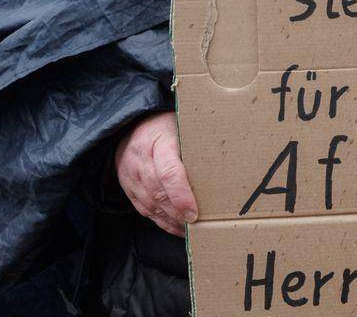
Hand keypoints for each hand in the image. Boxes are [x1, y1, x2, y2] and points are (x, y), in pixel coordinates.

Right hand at [113, 111, 197, 236]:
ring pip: (151, 205)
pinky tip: (178, 227)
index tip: (194, 212)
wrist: (130, 127)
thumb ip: (197, 145)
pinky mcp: (129, 189)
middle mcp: (141, 161)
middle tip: (199, 225)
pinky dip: (162, 222)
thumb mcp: (182, 127)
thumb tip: (228, 163)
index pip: (169, 172)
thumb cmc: (166, 127)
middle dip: (179, 214)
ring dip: (172, 221)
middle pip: (159, 193)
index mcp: (158, 142)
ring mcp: (131, 176)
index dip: (181, 196)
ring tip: (192, 229)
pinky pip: (145, 210)